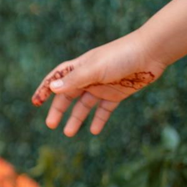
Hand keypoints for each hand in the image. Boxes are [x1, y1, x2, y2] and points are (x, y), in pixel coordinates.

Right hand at [31, 30, 166, 135]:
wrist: (151, 53)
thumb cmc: (120, 56)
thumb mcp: (94, 69)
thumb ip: (74, 80)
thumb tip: (52, 89)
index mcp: (79, 68)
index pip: (57, 79)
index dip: (46, 89)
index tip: (36, 102)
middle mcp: (88, 77)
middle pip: (68, 96)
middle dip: (58, 110)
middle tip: (50, 124)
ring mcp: (102, 86)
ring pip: (84, 106)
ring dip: (76, 118)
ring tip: (69, 133)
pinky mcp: (117, 94)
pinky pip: (104, 109)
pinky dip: (99, 119)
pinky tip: (94, 130)